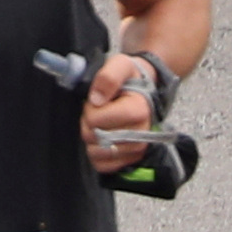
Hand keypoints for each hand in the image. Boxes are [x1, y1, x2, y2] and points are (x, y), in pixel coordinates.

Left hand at [82, 54, 163, 177]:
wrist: (143, 91)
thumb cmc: (130, 78)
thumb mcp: (120, 65)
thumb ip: (108, 77)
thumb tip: (96, 99)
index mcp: (138, 111)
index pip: (96, 119)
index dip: (89, 108)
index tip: (97, 99)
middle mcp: (140, 135)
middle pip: (95, 136)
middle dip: (88, 122)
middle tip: (98, 110)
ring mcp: (136, 150)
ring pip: (96, 153)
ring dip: (91, 138)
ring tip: (100, 123)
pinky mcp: (130, 161)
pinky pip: (102, 165)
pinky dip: (96, 153)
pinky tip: (102, 138)